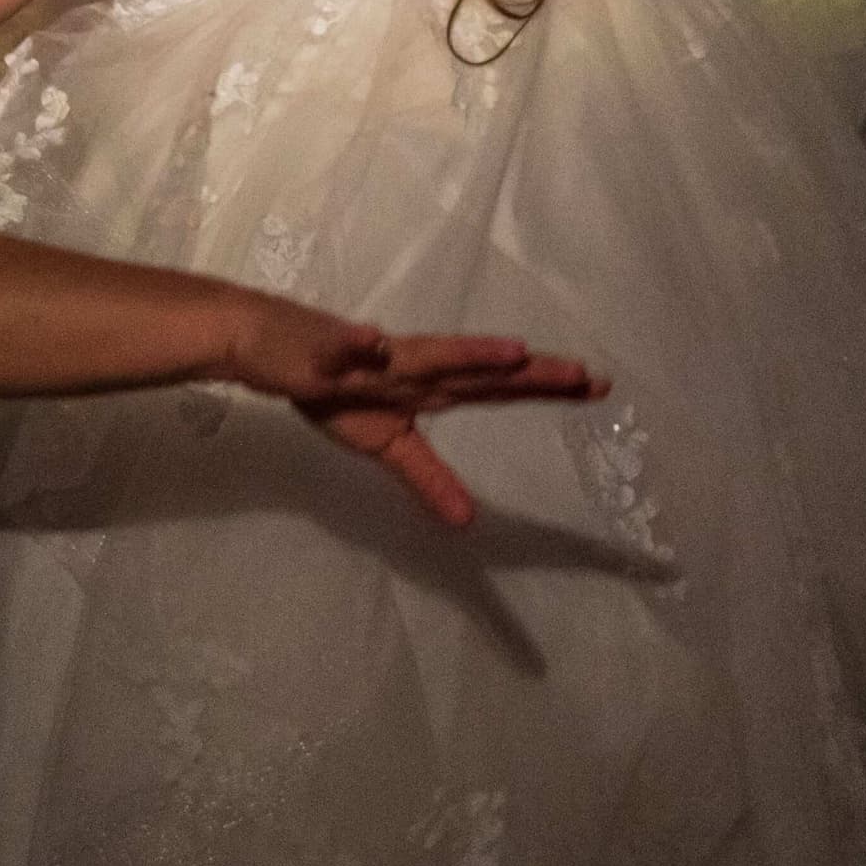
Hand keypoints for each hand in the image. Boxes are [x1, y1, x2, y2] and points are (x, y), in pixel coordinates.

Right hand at [227, 302, 603, 528]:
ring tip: (513, 353)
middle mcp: (413, 365)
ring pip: (425, 355)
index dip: (544, 388)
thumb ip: (430, 479)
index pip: (497, 389)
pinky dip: (357, 345)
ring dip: (467, 353)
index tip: (598, 388)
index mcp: (430, 386)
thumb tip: (469, 524)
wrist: (268, 344)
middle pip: (479, 371)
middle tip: (586, 376)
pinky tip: (373, 341)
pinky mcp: (326, 350)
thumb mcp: (386, 446)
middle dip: (529, 374)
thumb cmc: (333, 390)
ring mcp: (372, 356)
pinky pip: (342, 348)